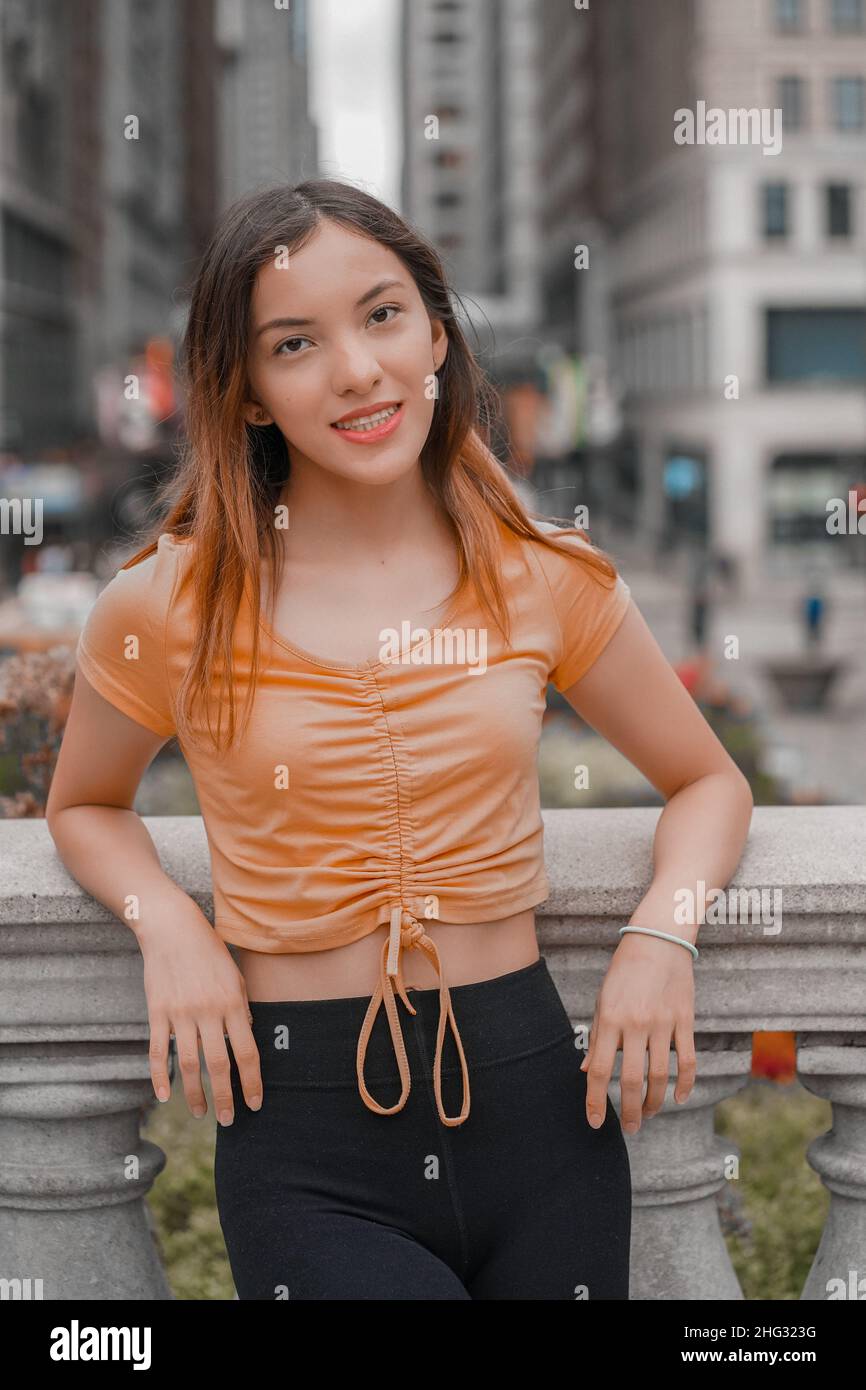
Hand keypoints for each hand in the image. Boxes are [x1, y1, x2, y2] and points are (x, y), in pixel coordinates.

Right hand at [138, 902, 262, 1124]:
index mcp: (233, 1004)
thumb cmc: (210, 951)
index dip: (253, 1082)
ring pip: (188, 1065)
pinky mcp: (157, 1012)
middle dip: (225, 1098)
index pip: (247, 1052)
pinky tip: (163, 1096)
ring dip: (195, 1094)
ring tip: (200, 1113)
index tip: (256, 1103)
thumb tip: (246, 1038)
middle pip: (219, 1066)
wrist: (173, 928)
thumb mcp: (236, 976)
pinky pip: (158, 1051)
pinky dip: (159, 1076)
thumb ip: (242, 1008)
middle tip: (229, 1120)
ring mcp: (181, 1013)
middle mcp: (208, 1012)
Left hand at [579, 931, 695, 1133]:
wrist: (657, 940)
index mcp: (610, 1019)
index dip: (595, 1101)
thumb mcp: (603, 1001)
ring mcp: (663, 1023)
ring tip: (649, 1114)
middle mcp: (636, 1024)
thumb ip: (597, 1038)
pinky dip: (686, 1084)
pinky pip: (688, 1060)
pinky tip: (679, 1098)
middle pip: (630, 1081)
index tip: (594, 1122)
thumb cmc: (624, 972)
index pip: (599, 1070)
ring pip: (660, 1076)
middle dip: (628, 1111)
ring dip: (654, 1103)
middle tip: (630, 1128)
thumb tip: (587, 1070)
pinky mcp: (685, 1020)